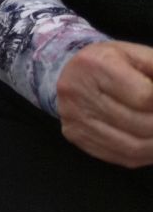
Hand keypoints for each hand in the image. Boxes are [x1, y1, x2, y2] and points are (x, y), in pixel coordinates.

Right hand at [56, 41, 152, 167]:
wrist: (67, 70)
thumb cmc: (109, 62)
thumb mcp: (136, 55)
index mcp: (96, 65)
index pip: (145, 97)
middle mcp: (79, 92)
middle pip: (141, 124)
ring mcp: (76, 117)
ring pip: (133, 146)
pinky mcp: (77, 135)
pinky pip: (121, 156)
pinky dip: (146, 155)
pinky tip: (152, 145)